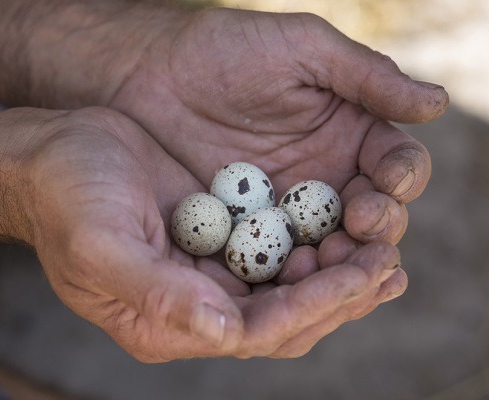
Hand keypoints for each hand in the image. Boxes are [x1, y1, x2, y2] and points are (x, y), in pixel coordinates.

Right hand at [17, 107, 405, 360]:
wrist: (52, 155)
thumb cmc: (65, 198)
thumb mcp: (99, 245)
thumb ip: (155, 294)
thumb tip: (223, 332)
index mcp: (166, 322)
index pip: (256, 332)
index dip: (312, 307)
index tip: (360, 276)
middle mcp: (194, 305)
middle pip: (283, 318)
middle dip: (338, 295)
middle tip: (387, 265)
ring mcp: (207, 270)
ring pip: (287, 286)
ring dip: (336, 273)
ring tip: (382, 252)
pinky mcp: (216, 234)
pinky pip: (275, 249)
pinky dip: (313, 242)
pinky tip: (345, 225)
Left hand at [109, 8, 447, 242]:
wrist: (149, 74)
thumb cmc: (226, 50)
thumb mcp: (300, 50)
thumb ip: (365, 77)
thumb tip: (436, 103)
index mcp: (350, 135)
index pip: (395, 167)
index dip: (399, 181)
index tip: (384, 187)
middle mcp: (326, 178)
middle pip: (371, 218)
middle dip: (374, 230)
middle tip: (360, 232)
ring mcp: (285, 210)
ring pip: (327, 248)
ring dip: (335, 262)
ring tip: (325, 262)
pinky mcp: (246, 232)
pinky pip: (275, 260)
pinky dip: (286, 274)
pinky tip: (288, 280)